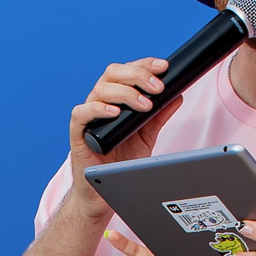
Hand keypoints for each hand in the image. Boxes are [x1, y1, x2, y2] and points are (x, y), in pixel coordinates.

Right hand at [62, 59, 184, 224]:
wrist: (104, 190)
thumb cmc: (121, 162)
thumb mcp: (146, 136)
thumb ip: (158, 116)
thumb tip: (177, 96)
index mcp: (115, 98)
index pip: (127, 71)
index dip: (144, 65)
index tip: (163, 67)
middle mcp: (100, 102)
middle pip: (113, 74)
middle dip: (137, 76)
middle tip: (157, 87)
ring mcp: (88, 117)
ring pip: (100, 90)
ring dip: (125, 93)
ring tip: (144, 105)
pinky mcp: (78, 133)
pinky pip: (81, 114)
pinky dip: (97, 109)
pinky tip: (115, 113)